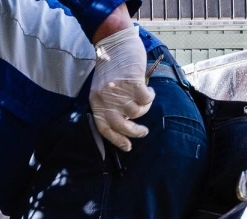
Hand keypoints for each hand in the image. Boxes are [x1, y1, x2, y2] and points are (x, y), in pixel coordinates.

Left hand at [90, 27, 154, 152]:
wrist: (114, 43)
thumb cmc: (110, 67)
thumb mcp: (102, 89)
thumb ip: (109, 105)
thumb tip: (124, 124)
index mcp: (96, 102)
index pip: (104, 129)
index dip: (117, 140)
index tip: (127, 147)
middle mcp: (106, 99)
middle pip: (122, 125)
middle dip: (135, 133)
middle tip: (143, 132)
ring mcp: (119, 90)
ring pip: (137, 112)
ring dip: (144, 109)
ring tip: (145, 99)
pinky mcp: (132, 81)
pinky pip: (145, 99)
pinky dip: (150, 97)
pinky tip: (149, 91)